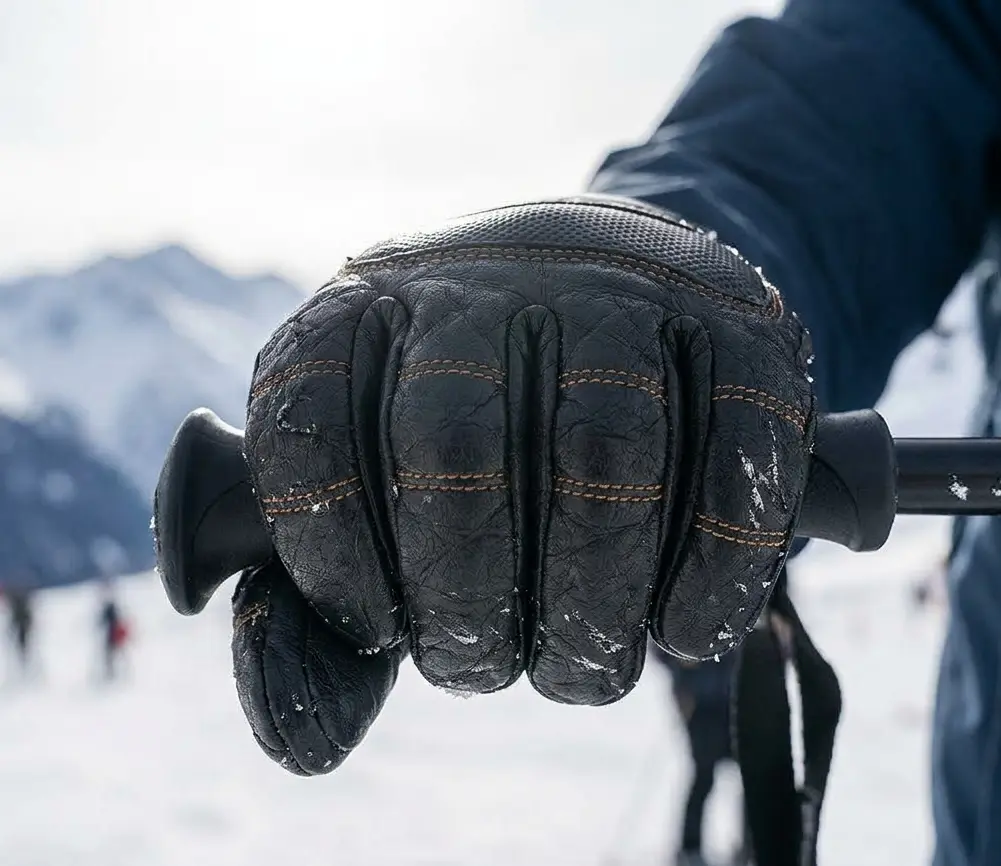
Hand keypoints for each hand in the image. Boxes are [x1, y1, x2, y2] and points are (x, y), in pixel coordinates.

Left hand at [153, 195, 814, 773]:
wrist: (631, 309)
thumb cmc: (489, 448)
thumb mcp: (385, 514)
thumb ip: (326, 630)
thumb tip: (303, 747)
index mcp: (362, 308)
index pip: (309, 426)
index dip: (334, 562)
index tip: (382, 628)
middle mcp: (483, 276)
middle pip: (455, 445)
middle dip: (469, 601)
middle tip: (487, 665)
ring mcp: (619, 285)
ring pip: (603, 447)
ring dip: (592, 603)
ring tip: (583, 664)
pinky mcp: (742, 323)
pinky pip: (733, 452)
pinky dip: (711, 575)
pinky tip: (682, 631)